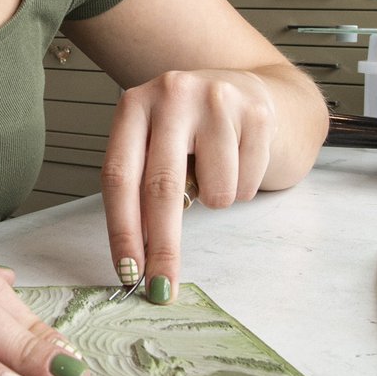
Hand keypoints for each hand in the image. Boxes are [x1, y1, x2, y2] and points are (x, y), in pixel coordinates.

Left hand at [100, 68, 278, 304]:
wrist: (252, 88)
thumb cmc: (194, 126)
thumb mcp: (158, 140)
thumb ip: (143, 184)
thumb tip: (137, 261)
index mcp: (134, 104)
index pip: (120, 176)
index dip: (122, 230)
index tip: (128, 273)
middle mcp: (171, 94)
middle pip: (161, 188)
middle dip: (162, 247)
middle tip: (162, 287)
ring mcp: (216, 99)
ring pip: (215, 191)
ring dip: (217, 200)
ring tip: (218, 169)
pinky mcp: (256, 112)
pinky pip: (247, 183)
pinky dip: (244, 186)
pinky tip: (241, 156)